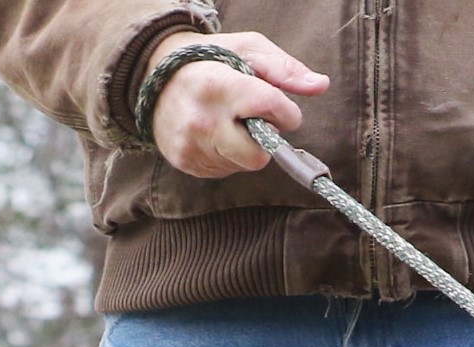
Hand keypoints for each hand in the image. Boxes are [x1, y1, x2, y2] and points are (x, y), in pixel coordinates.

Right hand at [144, 30, 328, 177]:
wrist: (152, 71)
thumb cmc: (210, 58)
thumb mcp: (247, 50)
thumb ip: (285, 69)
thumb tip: (321, 85)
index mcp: (218, 84)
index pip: (270, 108)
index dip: (285, 111)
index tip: (280, 107)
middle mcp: (202, 119)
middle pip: (259, 155)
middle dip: (265, 140)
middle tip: (253, 119)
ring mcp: (191, 144)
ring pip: (244, 164)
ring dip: (245, 146)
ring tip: (228, 121)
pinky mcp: (185, 161)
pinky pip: (225, 170)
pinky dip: (227, 154)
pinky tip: (214, 133)